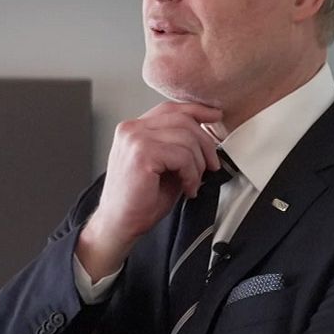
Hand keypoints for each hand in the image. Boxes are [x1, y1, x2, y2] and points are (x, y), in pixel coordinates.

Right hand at [76, 102, 222, 280]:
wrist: (118, 224)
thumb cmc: (139, 200)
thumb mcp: (165, 166)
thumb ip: (178, 147)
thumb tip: (206, 139)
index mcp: (134, 128)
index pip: (170, 109)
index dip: (196, 110)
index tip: (215, 116)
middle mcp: (132, 128)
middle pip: (183, 120)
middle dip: (205, 143)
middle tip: (211, 166)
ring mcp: (135, 139)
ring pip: (186, 138)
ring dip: (198, 164)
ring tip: (193, 182)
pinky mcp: (142, 154)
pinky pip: (182, 156)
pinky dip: (191, 174)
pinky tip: (187, 188)